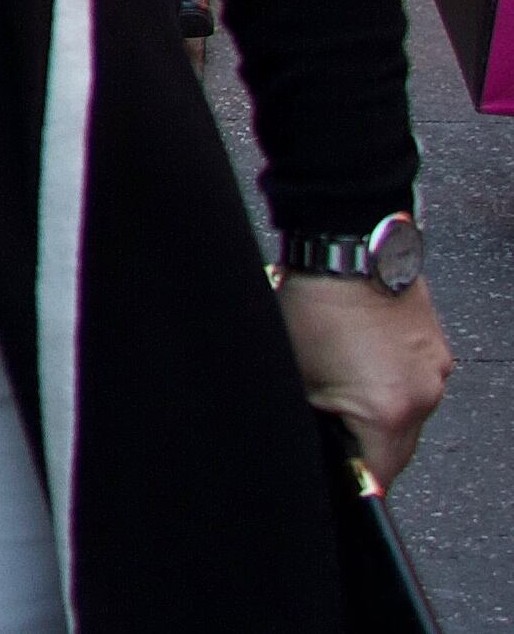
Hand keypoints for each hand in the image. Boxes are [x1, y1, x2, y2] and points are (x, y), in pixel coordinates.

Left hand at [282, 273, 452, 486]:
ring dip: (380, 413)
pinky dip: (390, 382)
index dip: (354, 481)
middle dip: (367, 446)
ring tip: (343, 385)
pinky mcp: (436, 348)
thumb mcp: (297, 376)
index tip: (339, 481)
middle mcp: (424, 395)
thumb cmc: (316, 305)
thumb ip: (312, 420)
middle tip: (334, 431)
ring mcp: (435, 370)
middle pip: (398, 449)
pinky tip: (359, 361)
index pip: (377, 475)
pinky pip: (414, 383)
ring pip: (408, 415)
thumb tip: (314, 441)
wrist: (345, 251)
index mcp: (389, 411)